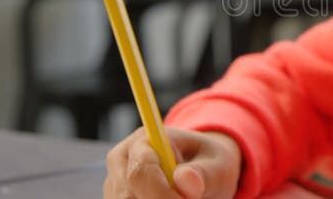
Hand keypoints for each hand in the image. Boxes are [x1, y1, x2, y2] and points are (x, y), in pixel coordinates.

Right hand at [104, 126, 241, 198]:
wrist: (202, 170)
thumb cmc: (210, 164)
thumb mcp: (218, 165)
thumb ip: (203, 172)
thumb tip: (184, 179)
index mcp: (145, 139)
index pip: (141, 170)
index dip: (161, 193)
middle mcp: (122, 159)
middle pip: (128, 195)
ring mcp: (115, 182)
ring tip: (182, 196)